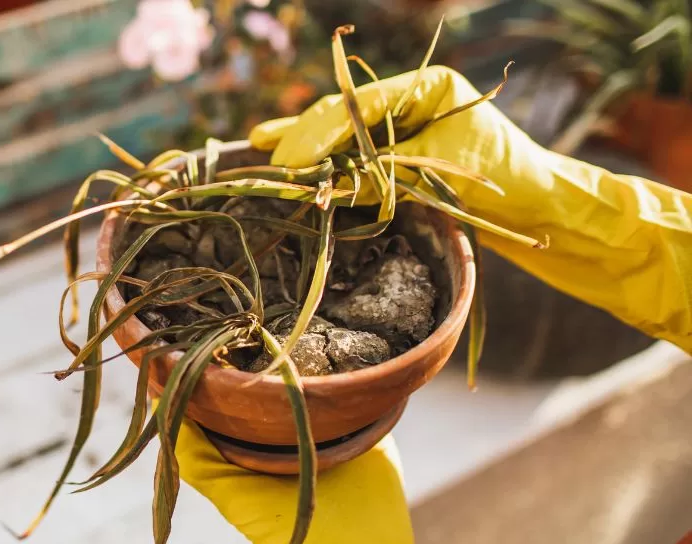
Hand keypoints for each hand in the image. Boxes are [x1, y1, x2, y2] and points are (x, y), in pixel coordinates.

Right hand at [252, 65, 691, 352]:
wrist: (537, 206)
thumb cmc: (502, 181)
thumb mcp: (437, 173)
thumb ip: (380, 173)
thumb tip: (324, 185)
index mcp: (427, 85)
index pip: (358, 104)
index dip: (318, 132)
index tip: (288, 159)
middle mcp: (410, 97)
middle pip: (342, 112)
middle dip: (303, 137)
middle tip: (269, 162)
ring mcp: (402, 121)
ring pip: (340, 128)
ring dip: (303, 144)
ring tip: (260, 148)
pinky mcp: (397, 148)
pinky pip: (350, 149)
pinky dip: (319, 154)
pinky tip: (278, 146)